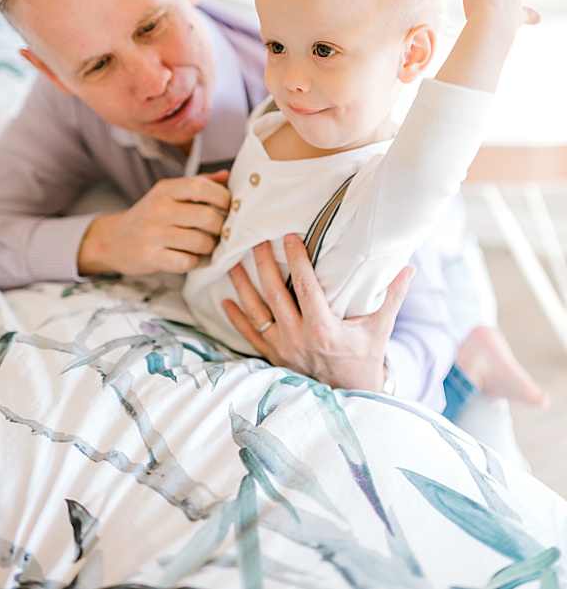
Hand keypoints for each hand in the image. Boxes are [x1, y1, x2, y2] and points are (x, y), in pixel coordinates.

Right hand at [78, 170, 229, 274]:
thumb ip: (197, 184)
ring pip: (201, 242)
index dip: (223, 198)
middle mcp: (158, 209)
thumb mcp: (167, 193)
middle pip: (208, 217)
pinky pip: (188, 262)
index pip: (202, 187)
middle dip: (222, 228)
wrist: (112, 240)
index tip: (227, 208)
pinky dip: (197, 263)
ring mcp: (153, 234)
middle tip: (219, 232)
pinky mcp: (151, 257)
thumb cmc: (148, 217)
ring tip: (206, 246)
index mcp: (165, 189)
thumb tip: (227, 177)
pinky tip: (193, 258)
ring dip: (210, 248)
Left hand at [219, 234, 408, 391]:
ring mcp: (282, 349)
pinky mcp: (272, 357)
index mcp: (324, 330)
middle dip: (264, 266)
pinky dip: (236, 318)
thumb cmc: (366, 358)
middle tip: (255, 242)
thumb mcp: (381, 328)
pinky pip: (249, 335)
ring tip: (232, 265)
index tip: (288, 237)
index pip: (306, 287)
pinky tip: (225, 301)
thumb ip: (392, 296)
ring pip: (256, 313)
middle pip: (275, 295)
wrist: (352, 395)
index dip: (296, 260)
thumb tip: (408, 267)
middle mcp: (299, 339)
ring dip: (243, 288)